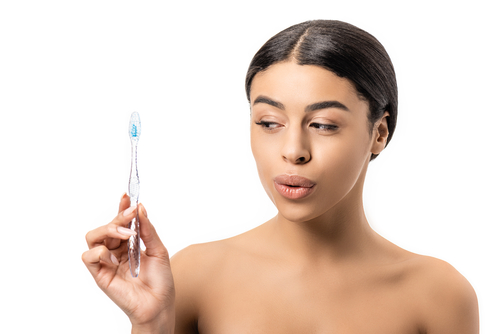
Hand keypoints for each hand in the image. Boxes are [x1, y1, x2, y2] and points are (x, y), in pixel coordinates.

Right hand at [82, 194, 174, 331]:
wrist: (159, 304)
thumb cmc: (160, 281)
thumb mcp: (158, 250)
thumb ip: (148, 230)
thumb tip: (140, 208)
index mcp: (129, 244)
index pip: (121, 221)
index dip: (122, 207)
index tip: (128, 195)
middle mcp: (116, 250)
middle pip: (107, 226)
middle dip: (119, 216)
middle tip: (131, 214)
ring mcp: (106, 262)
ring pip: (93, 236)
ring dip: (109, 229)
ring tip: (126, 234)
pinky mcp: (100, 274)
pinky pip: (88, 257)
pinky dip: (100, 252)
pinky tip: (114, 257)